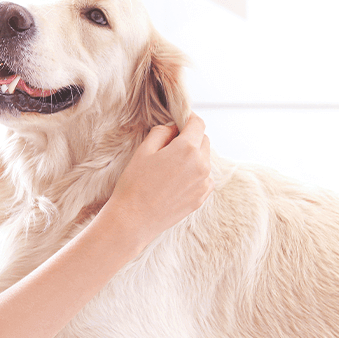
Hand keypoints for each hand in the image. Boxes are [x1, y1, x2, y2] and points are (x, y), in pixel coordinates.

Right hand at [104, 112, 212, 244]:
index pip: (198, 124)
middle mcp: (201, 165)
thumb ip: (162, 132)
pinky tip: (175, 181)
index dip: (188, 118)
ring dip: (193, 156)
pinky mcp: (201, 197)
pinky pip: (204, 177)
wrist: (133, 219)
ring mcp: (204, 183)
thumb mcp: (144, 150)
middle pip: (203, 140)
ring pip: (205, 159)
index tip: (180, 120)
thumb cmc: (135, 183)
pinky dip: (195, 173)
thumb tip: (174, 128)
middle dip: (190, 138)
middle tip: (169, 145)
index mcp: (187, 149)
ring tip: (170, 167)